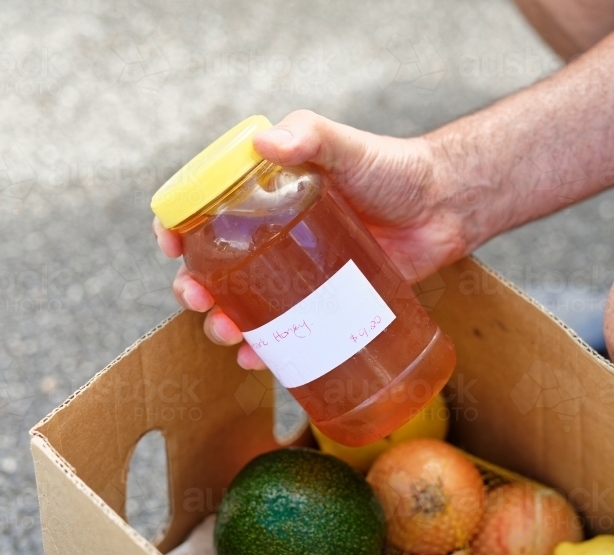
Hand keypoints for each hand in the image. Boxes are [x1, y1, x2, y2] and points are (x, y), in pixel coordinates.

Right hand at [152, 110, 471, 369]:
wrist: (444, 207)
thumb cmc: (393, 168)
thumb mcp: (346, 148)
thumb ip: (310, 137)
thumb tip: (264, 141)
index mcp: (266, 191)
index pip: (206, 206)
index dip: (179, 225)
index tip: (169, 244)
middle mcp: (275, 232)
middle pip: (217, 263)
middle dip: (195, 284)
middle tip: (196, 298)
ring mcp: (298, 269)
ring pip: (244, 301)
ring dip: (223, 321)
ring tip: (225, 332)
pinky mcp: (324, 300)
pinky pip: (286, 329)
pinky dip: (266, 347)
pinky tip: (256, 359)